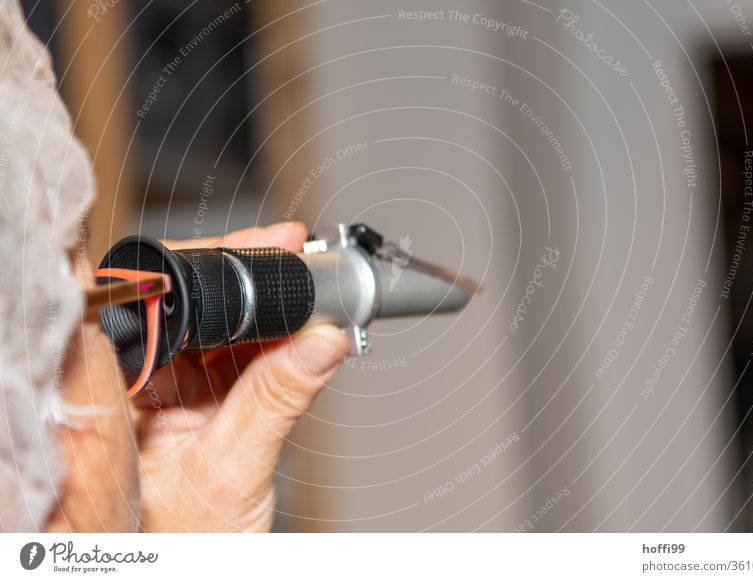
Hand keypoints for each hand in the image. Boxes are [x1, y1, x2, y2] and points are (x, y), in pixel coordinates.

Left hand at [135, 222, 347, 530]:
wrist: (199, 575)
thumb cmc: (182, 545)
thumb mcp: (234, 470)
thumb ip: (278, 399)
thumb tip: (320, 339)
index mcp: (119, 393)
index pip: (158, 303)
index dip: (211, 264)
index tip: (264, 246)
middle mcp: (141, 385)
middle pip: (193, 307)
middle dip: (249, 281)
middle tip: (296, 258)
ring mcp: (175, 392)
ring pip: (223, 328)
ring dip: (269, 311)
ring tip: (308, 292)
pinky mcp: (207, 402)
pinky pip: (242, 356)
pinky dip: (275, 342)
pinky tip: (300, 330)